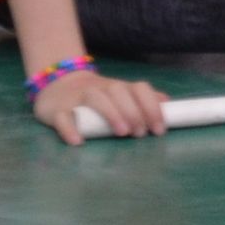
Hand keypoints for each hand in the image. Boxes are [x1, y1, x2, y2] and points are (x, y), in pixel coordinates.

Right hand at [31, 67, 170, 145]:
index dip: (151, 106)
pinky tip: (78, 142)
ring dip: (111, 113)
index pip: (138, 88)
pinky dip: (69, 129)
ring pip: (95, 98)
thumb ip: (142, 99)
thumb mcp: (121, 93)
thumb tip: (167, 103)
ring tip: (122, 133)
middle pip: (118, 91)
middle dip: (133, 111)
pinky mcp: (56, 109)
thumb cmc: (97, 94)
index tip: (159, 129)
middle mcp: (99, 88)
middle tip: (140, 133)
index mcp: (118, 86)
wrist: (57, 83)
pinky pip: (62, 117)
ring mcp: (77, 97)